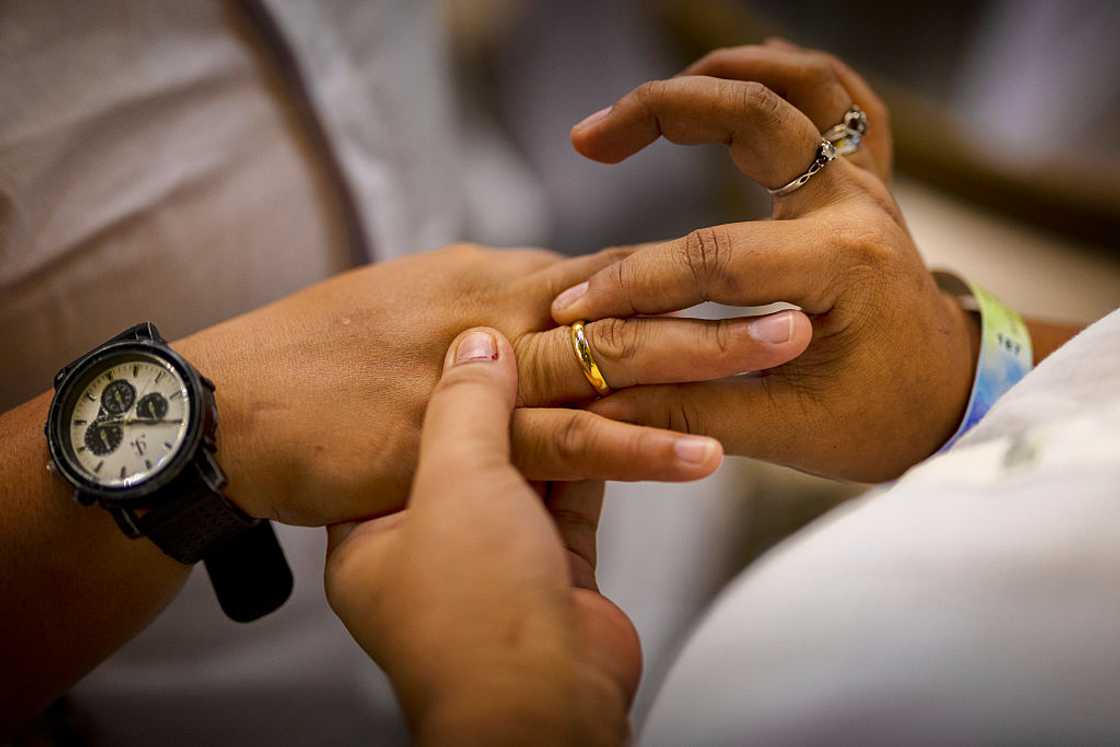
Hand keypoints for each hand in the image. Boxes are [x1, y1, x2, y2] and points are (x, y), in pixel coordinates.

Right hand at [176, 244, 810, 522]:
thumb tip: (529, 318)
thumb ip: (477, 318)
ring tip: (788, 347)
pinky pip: (566, 444)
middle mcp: (491, 312)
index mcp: (482, 282)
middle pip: (625, 298)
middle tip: (806, 290)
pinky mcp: (455, 443)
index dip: (677, 275)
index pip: (599, 273)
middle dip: (719, 295)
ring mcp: (476, 375)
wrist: (228, 401)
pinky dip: (638, 445)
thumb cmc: (309, 358)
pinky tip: (703, 448)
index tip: (747, 275)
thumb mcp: (402, 314)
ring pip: (610, 359)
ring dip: (703, 355)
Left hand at [326, 328, 637, 744]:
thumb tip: (476, 343)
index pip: (393, 443)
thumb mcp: (454, 482)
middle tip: (528, 341)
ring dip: (557, 426)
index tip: (458, 338)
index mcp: (370, 537)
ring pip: (525, 474)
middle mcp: (430, 551)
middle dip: (503, 403)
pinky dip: (595, 461)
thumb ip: (465, 405)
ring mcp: (494, 564)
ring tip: (578, 365)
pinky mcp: (553, 574)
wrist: (547, 705)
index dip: (426, 388)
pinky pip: (571, 502)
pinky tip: (613, 415)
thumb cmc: (473, 613)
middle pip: (468, 454)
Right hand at [555, 44, 976, 481]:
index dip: (634, 281)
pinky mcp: (862, 179)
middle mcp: (857, 205)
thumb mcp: (787, 431)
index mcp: (845, 264)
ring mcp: (864, 181)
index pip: (715, 255)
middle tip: (590, 139)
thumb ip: (692, 409)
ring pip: (798, 81)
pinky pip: (832, 95)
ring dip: (716, 75)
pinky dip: (777, 73)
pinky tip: (727, 80)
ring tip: (644, 104)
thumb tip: (598, 399)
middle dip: (661, 112)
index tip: (574, 305)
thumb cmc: (880, 419)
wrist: (950, 396)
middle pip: (755, 113)